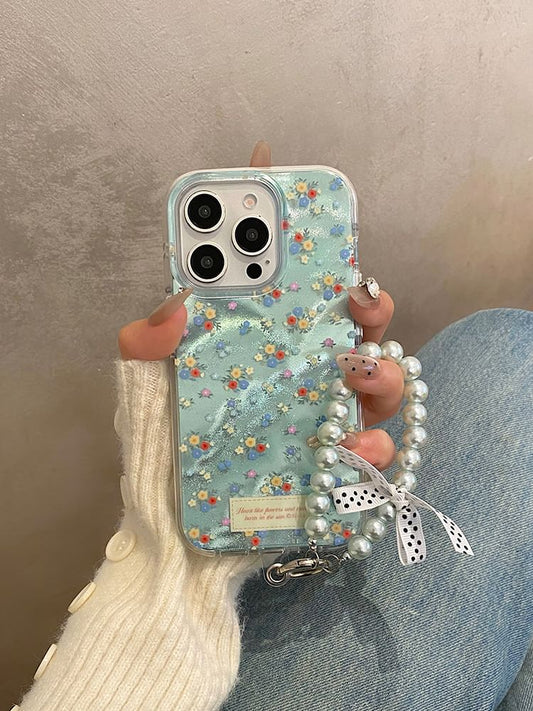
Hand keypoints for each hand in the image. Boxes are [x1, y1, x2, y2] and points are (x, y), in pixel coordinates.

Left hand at [118, 140, 401, 472]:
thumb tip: (174, 308)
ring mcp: (328, 413)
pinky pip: (373, 451)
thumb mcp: (150, 376)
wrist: (175, 504)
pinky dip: (374, 449)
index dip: (316, 240)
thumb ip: (148, 340)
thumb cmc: (169, 428)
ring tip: (358, 374)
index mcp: (270, 333)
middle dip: (373, 304)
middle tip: (356, 296)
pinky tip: (355, 450)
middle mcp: (310, 366)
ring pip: (383, 383)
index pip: (303, 280)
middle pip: (362, 325)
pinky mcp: (336, 460)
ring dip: (384, 373)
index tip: (318, 219)